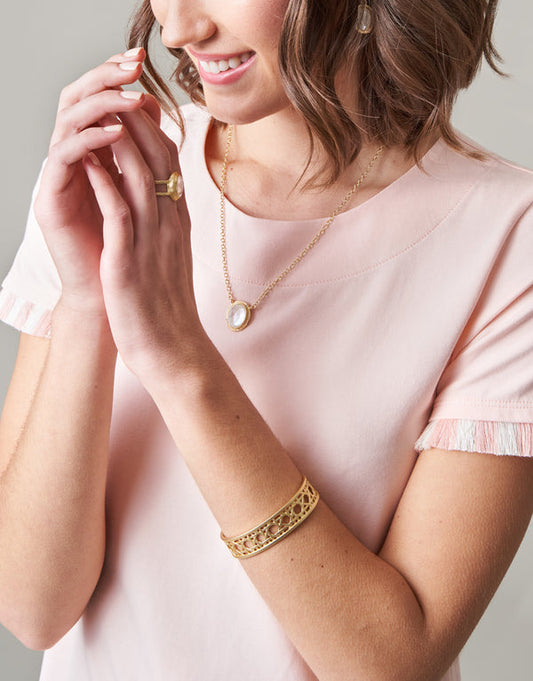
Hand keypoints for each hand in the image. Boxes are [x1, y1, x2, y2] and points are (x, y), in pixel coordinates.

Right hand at [33, 48, 156, 313]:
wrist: (113, 298)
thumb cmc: (132, 252)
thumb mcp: (144, 197)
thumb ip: (143, 160)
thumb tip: (159, 121)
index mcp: (92, 159)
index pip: (98, 106)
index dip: (117, 83)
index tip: (144, 67)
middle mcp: (71, 164)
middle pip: (78, 104)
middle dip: (104, 80)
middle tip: (131, 64)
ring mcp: (58, 180)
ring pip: (68, 123)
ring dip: (100, 104)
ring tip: (128, 95)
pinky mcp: (49, 200)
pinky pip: (65, 158)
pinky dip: (89, 141)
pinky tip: (115, 133)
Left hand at [82, 88, 210, 390]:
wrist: (174, 350)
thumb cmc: (168, 308)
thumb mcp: (171, 258)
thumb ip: (165, 225)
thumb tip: (158, 199)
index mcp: (178, 224)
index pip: (169, 164)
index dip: (153, 128)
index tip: (135, 102)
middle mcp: (169, 225)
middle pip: (158, 161)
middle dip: (138, 121)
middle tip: (120, 89)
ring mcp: (152, 242)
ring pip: (140, 179)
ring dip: (120, 141)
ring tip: (103, 110)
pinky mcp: (130, 262)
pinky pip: (119, 214)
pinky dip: (105, 184)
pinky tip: (90, 162)